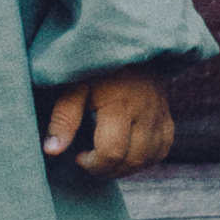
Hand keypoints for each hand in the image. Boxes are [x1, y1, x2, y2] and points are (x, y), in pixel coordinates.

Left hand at [42, 69, 174, 176]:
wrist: (129, 49)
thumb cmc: (96, 70)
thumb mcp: (74, 88)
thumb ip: (63, 119)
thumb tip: (52, 150)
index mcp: (120, 105)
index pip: (111, 152)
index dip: (93, 164)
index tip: (78, 156)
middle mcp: (145, 113)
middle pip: (132, 160)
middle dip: (107, 170)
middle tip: (90, 160)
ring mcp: (160, 116)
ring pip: (148, 159)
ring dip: (125, 168)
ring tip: (106, 158)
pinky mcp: (167, 119)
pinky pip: (162, 151)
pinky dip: (145, 160)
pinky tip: (126, 154)